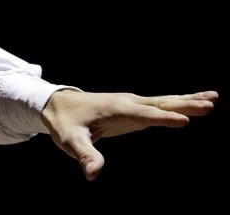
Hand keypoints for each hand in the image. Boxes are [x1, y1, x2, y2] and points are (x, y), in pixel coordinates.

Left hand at [41, 88, 217, 180]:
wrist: (58, 104)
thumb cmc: (64, 123)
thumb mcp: (70, 140)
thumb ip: (85, 155)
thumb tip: (94, 174)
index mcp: (116, 110)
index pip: (143, 115)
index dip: (162, 118)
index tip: (184, 120)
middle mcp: (128, 102)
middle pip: (160, 104)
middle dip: (184, 104)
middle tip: (209, 104)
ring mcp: (133, 103)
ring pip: (164, 101)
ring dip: (188, 99)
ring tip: (213, 97)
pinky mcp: (135, 108)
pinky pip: (161, 104)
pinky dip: (179, 102)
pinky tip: (197, 101)